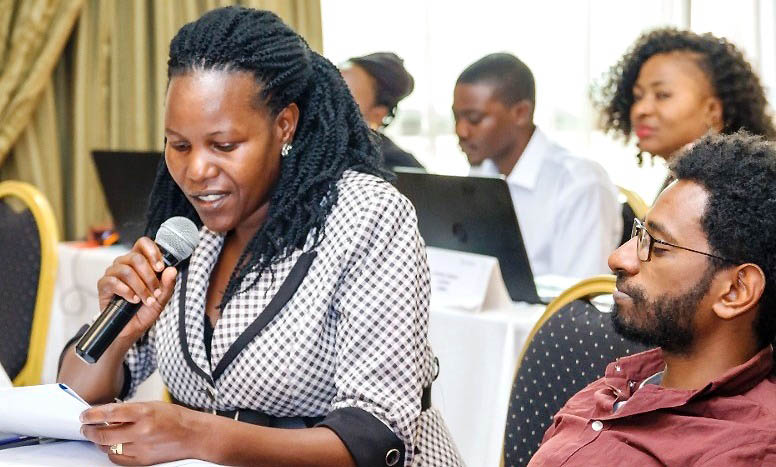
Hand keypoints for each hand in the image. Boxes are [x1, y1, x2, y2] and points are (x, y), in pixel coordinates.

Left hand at [80, 402, 202, 465]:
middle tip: (85, 427)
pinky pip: (117, 459)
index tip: (84, 415)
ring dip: (99, 441)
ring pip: (108, 448)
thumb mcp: (152, 405)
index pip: (109, 413)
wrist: (193, 435)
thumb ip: (129, 410)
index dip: (92, 414)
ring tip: (98, 435)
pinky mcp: (142, 461)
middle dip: (90, 430)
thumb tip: (107, 415)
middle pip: (103, 434)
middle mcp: (141, 431)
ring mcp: (141, 448)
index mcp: (144, 412)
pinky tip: (112, 447)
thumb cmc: (176, 418)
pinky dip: (111, 452)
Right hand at [97, 237, 177, 340]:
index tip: (160, 268)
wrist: (131, 329)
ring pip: (125, 270)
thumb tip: (172, 270)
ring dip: (139, 287)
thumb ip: (167, 284)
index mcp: (140, 262)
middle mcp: (125, 263)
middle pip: (136, 258)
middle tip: (155, 292)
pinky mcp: (103, 285)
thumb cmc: (145, 310)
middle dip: (149, 277)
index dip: (152, 251)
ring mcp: (113, 273)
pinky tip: (133, 300)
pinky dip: (126, 291)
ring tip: (146, 299)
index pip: (143, 243)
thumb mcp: (161, 298)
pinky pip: (112, 281)